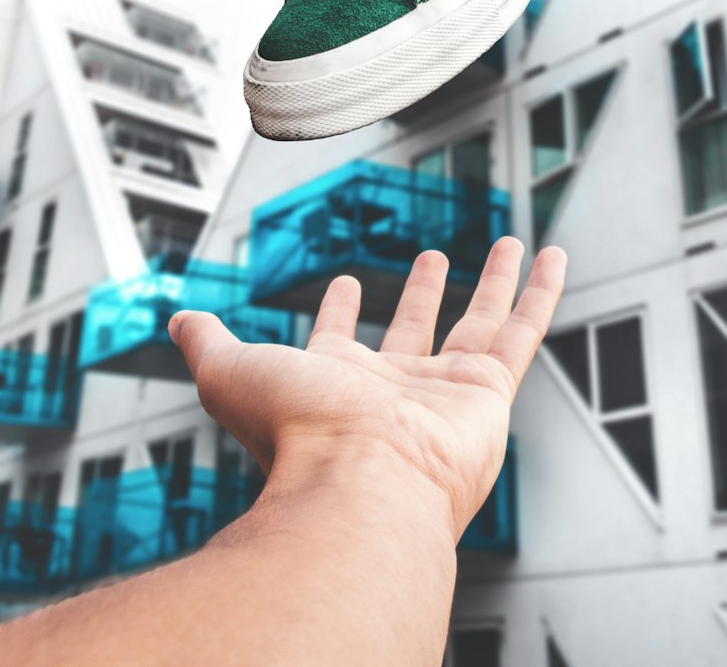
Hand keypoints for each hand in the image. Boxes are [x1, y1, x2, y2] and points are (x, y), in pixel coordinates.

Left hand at [170, 236, 566, 540]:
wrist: (356, 482)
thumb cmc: (294, 436)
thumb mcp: (231, 372)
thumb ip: (207, 343)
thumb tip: (174, 318)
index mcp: (337, 385)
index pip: (340, 341)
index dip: (340, 313)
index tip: (347, 283)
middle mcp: (395, 391)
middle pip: (415, 330)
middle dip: (422, 295)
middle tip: (432, 258)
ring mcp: (446, 392)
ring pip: (480, 323)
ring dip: (495, 283)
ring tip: (508, 244)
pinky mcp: (490, 391)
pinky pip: (523, 330)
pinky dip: (541, 292)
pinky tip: (552, 255)